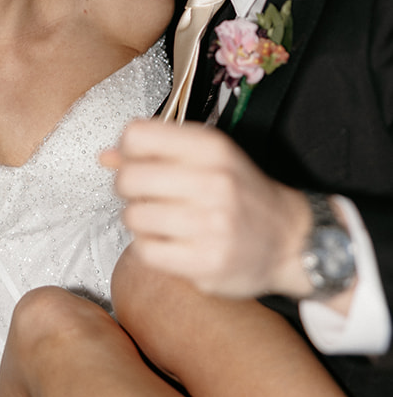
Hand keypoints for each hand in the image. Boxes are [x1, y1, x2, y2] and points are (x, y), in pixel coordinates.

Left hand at [100, 119, 314, 299]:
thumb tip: (105, 156)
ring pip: (133, 217)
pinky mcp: (206, 262)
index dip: (127, 150)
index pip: (137, 135)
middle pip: (128, 178)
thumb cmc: (241, 194)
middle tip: (146, 195)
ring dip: (140, 221)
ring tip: (162, 221)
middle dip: (128, 189)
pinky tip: (169, 242)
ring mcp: (211, 224)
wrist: (291, 240)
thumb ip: (157, 151)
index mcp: (211, 147)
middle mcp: (213, 181)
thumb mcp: (208, 158)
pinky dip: (150, 248)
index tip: (139, 161)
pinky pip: (146, 252)